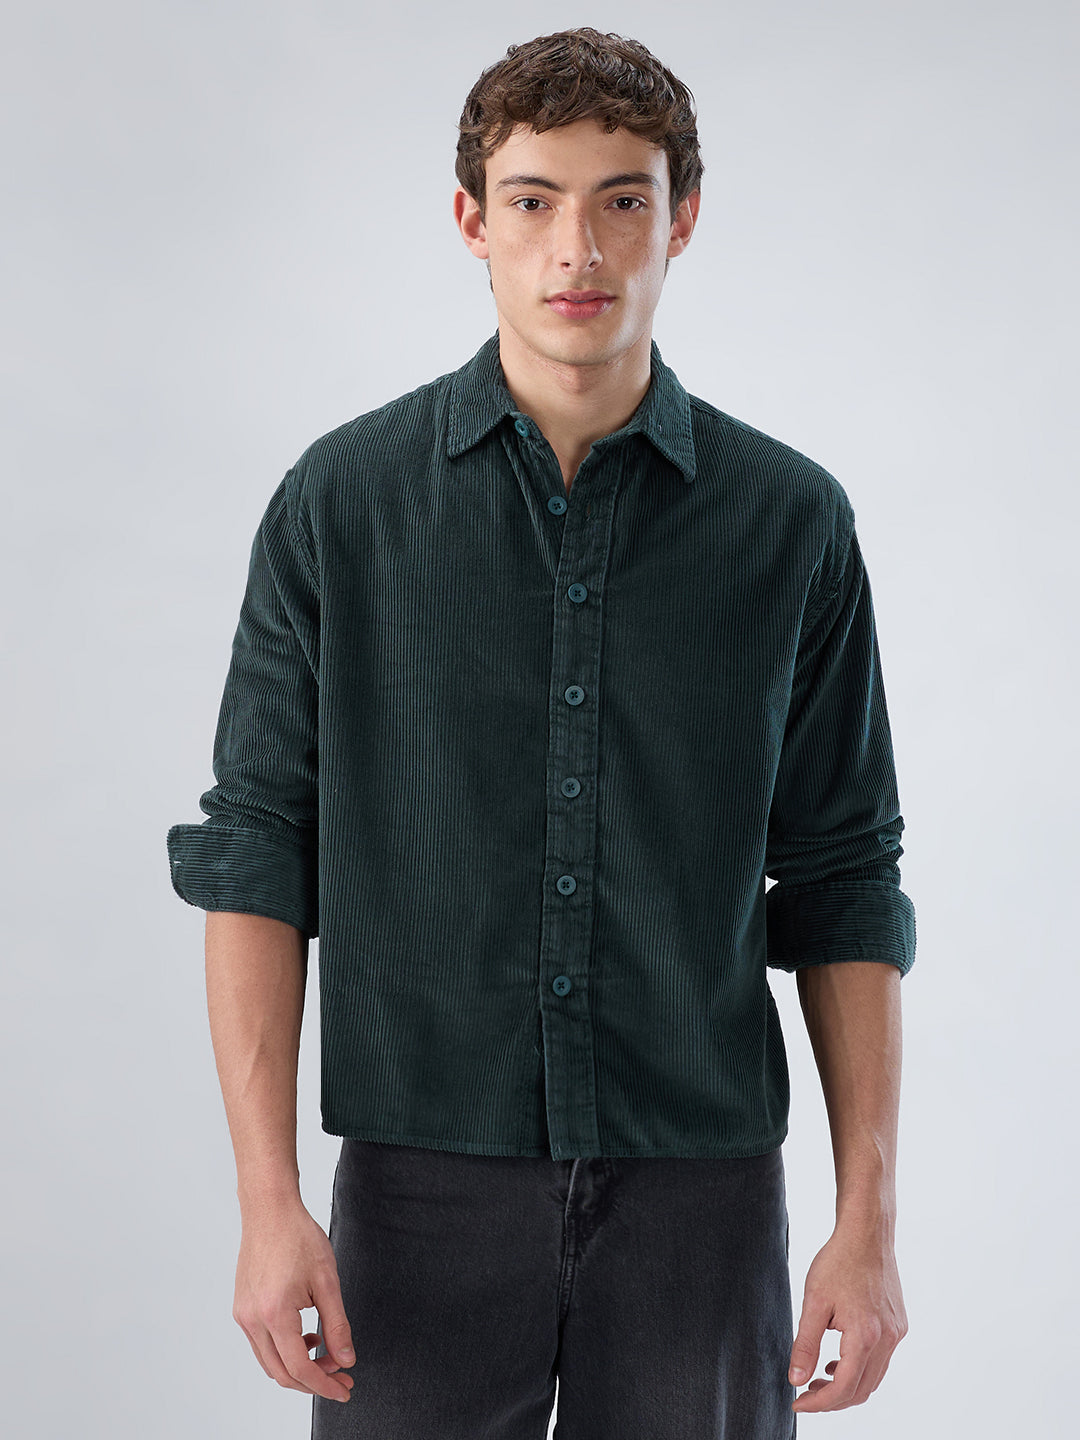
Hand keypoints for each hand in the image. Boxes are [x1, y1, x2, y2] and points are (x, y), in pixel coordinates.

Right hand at [232, 1199, 355, 1404]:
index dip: (324, 1384)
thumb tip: (346, 1359)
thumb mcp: (327, 1281)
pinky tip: (306, 1336)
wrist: (270, 1210)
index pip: (299, 1368)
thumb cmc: (298, 1237)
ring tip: (326, 1354)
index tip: (345, 1389)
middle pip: (281, 1373)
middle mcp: (252, 1319)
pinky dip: (284, 1351)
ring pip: (269, 1362)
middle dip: (313, 1381)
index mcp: (274, 1313)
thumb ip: (338, 1324)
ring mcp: (243, 1315)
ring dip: (298, 1367)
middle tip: (341, 1378)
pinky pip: (261, 1345)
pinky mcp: (242, 1308)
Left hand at [788, 1223, 907, 1412]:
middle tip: (805, 1393)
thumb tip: (796, 1379)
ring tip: (819, 1379)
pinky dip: (860, 1369)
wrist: (866, 1233)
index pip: (843, 1389)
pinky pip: (881, 1360)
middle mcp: (886, 1339)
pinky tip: (838, 1359)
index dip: (818, 1403)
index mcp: (865, 1335)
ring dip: (847, 1386)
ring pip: (873, 1378)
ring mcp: (896, 1332)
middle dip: (832, 1400)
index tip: (797, 1402)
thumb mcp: (813, 1302)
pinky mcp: (898, 1324)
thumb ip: (805, 1344)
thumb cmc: (838, 1261)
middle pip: (861, 1390)